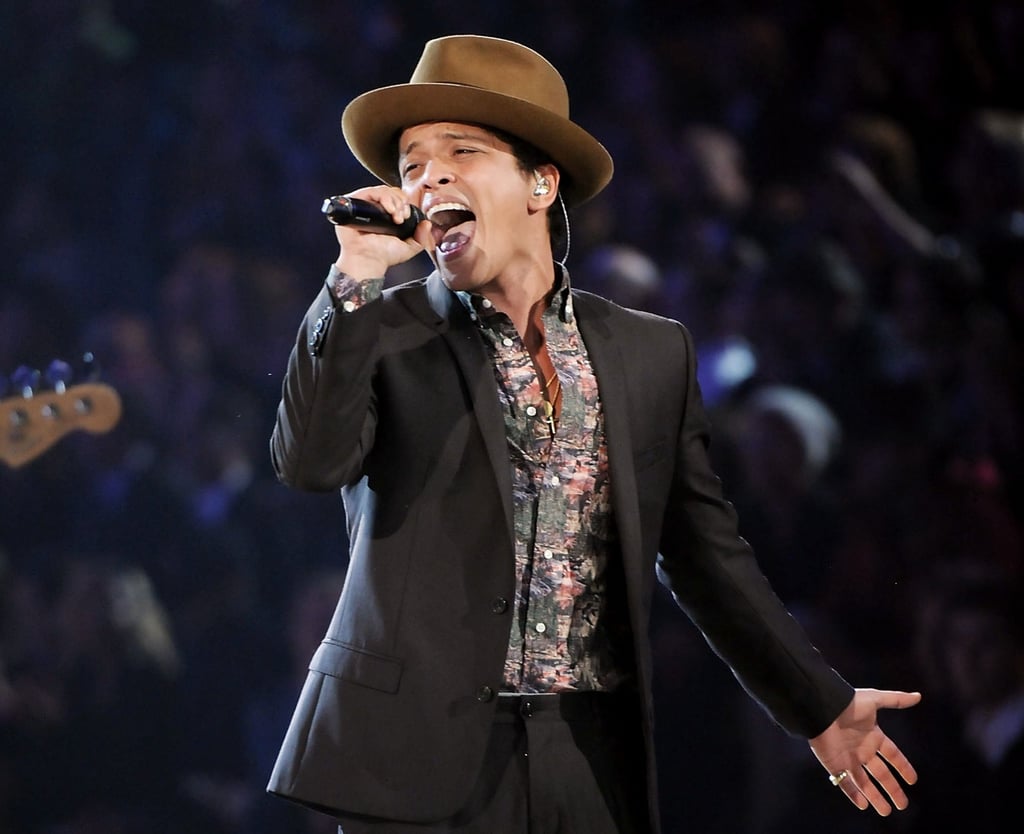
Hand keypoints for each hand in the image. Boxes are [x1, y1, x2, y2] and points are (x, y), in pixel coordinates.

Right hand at [333, 185, 430, 279]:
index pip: (397, 198)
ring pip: (383, 190)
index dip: (405, 203)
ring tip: (395, 215)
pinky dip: (383, 197)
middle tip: (401, 217)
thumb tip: (427, 224)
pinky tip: (388, 210)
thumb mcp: (408, 248)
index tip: (406, 216)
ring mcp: (365, 206)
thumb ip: (421, 237)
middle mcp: (376, 210)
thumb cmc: (382, 256)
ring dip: (394, 200)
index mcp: (387, 217)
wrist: (368, 260)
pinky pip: (370, 191)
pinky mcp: (355, 203)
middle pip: (391, 191)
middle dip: (401, 202)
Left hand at [808, 688, 921, 815]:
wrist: (821, 709)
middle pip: (881, 774)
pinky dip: (853, 794)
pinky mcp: (834, 764)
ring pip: (864, 782)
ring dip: (875, 797)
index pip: (892, 755)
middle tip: (903, 805)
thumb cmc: (847, 703)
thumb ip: (896, 700)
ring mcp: (848, 758)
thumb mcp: (874, 700)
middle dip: (892, 789)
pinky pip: (844, 783)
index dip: (902, 767)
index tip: (913, 780)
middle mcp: (862, 749)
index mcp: (873, 736)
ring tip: (886, 811)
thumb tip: (918, 696)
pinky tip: (863, 805)